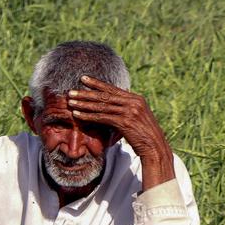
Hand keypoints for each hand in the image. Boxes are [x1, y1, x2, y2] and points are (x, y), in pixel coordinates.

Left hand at [67, 75, 175, 189]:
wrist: (154, 146)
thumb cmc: (143, 133)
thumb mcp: (137, 116)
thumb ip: (126, 107)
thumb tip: (114, 101)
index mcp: (136, 99)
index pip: (113, 89)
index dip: (97, 83)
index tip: (83, 78)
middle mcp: (133, 102)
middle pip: (105, 95)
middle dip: (86, 93)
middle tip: (71, 91)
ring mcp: (129, 112)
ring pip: (102, 106)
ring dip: (83, 104)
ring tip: (70, 102)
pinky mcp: (125, 122)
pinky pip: (102, 117)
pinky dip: (88, 116)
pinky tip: (77, 115)